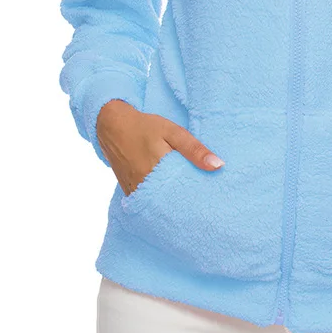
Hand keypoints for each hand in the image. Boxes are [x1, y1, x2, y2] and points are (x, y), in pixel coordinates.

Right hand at [96, 100, 224, 195]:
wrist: (113, 126)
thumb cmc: (146, 127)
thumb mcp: (173, 132)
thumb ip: (195, 149)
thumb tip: (218, 166)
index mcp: (159, 169)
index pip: (184, 192)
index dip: (198, 197)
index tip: (213, 201)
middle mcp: (145, 185)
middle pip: (172, 202)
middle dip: (187, 203)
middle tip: (205, 206)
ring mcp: (135, 191)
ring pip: (159, 204)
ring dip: (173, 203)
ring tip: (190, 205)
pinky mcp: (129, 192)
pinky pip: (147, 202)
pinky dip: (159, 200)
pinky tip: (170, 199)